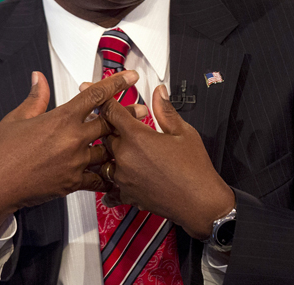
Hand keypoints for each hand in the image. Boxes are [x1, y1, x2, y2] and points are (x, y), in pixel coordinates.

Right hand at [0, 70, 139, 237]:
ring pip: (108, 150)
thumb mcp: (17, 118)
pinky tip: (117, 175)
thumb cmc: (1, 152)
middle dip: (129, 114)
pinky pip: (98, 179)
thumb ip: (36, 97)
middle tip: (143, 110)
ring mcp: (75, 162)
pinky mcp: (73, 183)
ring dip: (120, 145)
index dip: (116, 83)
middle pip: (110, 122)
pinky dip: (107, 176)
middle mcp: (72, 138)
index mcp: (61, 118)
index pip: (95, 95)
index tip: (130, 77)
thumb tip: (39, 78)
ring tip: (134, 142)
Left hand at [102, 85, 234, 238]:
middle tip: (119, 123)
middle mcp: (125, 157)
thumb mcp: (183, 132)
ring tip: (122, 149)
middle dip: (111, 126)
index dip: (103, 99)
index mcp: (137, 137)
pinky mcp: (125, 194)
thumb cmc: (195, 170)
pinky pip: (109, 184)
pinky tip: (121, 174)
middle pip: (105, 134)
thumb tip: (159, 93)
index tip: (93, 91)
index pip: (112, 112)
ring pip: (104, 158)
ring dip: (110, 152)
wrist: (199, 203)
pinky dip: (113, 178)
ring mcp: (123, 177)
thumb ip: (165, 110)